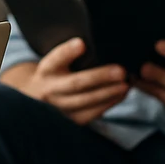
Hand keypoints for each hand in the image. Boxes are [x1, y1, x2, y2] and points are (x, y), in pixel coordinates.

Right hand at [10, 37, 130, 125]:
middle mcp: (49, 89)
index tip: (81, 43)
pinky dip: (108, 103)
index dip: (67, 51)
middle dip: (100, 77)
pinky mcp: (69, 120)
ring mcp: (58, 107)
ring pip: (85, 101)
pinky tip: (121, 94)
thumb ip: (71, 54)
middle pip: (75, 83)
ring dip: (108, 93)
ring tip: (125, 84)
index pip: (55, 59)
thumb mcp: (57, 62)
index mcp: (46, 70)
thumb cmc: (56, 74)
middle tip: (121, 71)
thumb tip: (96, 44)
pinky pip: (91, 114)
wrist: (39, 98)